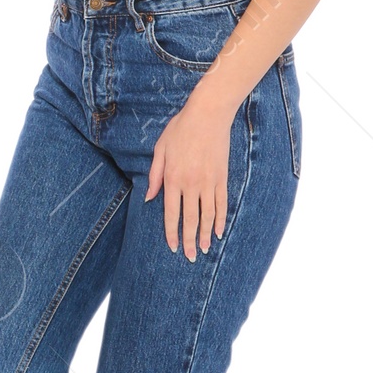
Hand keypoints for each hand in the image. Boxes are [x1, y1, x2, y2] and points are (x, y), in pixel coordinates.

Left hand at [146, 94, 233, 259]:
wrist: (208, 115)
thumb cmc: (180, 129)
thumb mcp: (160, 149)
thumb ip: (154, 175)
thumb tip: (149, 199)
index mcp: (172, 178)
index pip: (171, 213)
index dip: (172, 232)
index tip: (173, 247)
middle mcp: (191, 184)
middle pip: (191, 219)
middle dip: (190, 240)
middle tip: (190, 257)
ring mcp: (209, 182)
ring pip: (208, 215)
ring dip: (206, 235)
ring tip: (205, 250)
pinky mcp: (222, 177)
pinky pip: (222, 204)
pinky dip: (221, 219)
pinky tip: (219, 232)